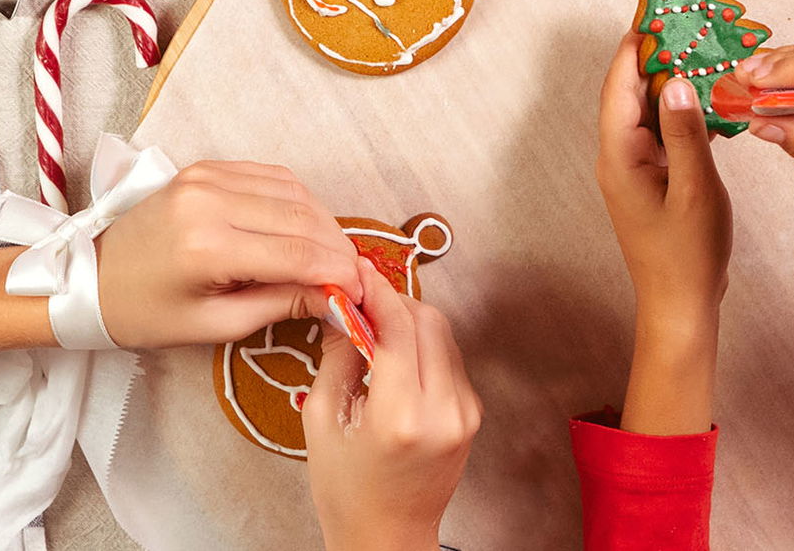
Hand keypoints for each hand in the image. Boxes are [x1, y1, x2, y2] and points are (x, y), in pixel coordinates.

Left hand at [94, 159, 363, 347]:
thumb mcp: (214, 324)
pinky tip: (305, 228)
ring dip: (322, 222)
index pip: (297, 254)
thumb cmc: (146, 312)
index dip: (338, 273)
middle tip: (354, 278)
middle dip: (337, 248)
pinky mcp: (206, 166)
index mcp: (208, 246)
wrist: (92, 276)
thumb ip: (279, 305)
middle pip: (301, 217)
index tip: (358, 294)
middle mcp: (210, 199)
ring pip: (293, 190)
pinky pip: (270, 176)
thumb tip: (335, 299)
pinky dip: (297, 200)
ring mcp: (207, 175)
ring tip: (333, 257)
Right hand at [304, 281, 478, 550]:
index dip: (376, 290)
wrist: (387, 538)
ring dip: (410, 320)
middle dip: (393, 302)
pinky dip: (423, 345)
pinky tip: (396, 358)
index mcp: (400, 415)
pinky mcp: (473, 415)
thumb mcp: (321, 420)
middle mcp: (442, 411)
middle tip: (361, 300)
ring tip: (375, 329)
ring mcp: (465, 413)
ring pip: (443, 334)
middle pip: (428, 321)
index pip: (397, 327)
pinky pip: (450, 357)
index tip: (357, 269)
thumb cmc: (345, 489)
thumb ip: (337, 355)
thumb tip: (343, 304)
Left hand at [594, 35, 727, 433]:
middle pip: (629, 92)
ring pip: (646, 110)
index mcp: (620, 155)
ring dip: (668, 81)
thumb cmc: (687, 254)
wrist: (680, 306)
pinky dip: (677, 110)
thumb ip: (686, 133)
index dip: (635, 46)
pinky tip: (704, 97)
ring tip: (697, 48)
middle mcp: (618, 156)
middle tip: (684, 21)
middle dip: (653, 55)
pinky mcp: (650, 177)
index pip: (619, 86)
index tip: (656, 11)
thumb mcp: (695, 190)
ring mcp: (633, 167)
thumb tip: (675, 80)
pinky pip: (658, 130)